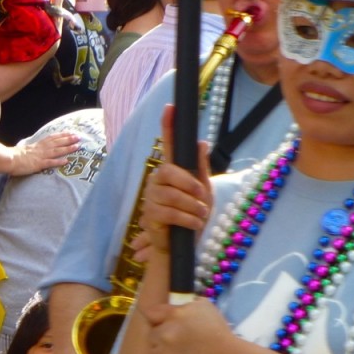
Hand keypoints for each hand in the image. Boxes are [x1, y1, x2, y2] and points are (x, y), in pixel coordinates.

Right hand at [9, 132, 81, 176]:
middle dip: (69, 139)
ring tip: (77, 146)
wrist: (9, 159)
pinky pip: (50, 162)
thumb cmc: (16, 155)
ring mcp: (41, 156)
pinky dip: (59, 161)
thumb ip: (34, 148)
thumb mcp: (27, 149)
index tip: (71, 132)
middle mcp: (41, 148)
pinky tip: (66, 161)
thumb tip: (39, 148)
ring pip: (57, 151)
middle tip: (79, 137)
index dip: (62, 135)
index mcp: (38, 144)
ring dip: (67, 148)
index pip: (52, 138)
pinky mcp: (39, 164)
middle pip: (57, 142)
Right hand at [140, 104, 211, 254]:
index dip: (168, 125)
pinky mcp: (150, 216)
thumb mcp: (203, 192)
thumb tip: (201, 142)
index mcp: (171, 171)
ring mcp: (151, 197)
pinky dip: (188, 220)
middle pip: (169, 171)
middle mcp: (157, 180)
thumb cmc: (192, 215)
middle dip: (189, 185)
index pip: (168, 144)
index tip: (170, 107)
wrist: (182, 245)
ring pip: (172, 195)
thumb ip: (200, 168)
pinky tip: (194, 225)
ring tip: (200, 216)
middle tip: (202, 199)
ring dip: (192, 207)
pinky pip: (171, 213)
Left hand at [142, 298, 235, 353]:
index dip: (156, 318)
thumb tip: (172, 308)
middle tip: (176, 340)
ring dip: (163, 351)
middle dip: (161, 336)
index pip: (150, 314)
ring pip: (154, 352)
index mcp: (173, 316)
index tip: (161, 322)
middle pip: (152, 335)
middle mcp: (164, 335)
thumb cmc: (217, 330)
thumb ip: (183, 305)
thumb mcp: (203, 306)